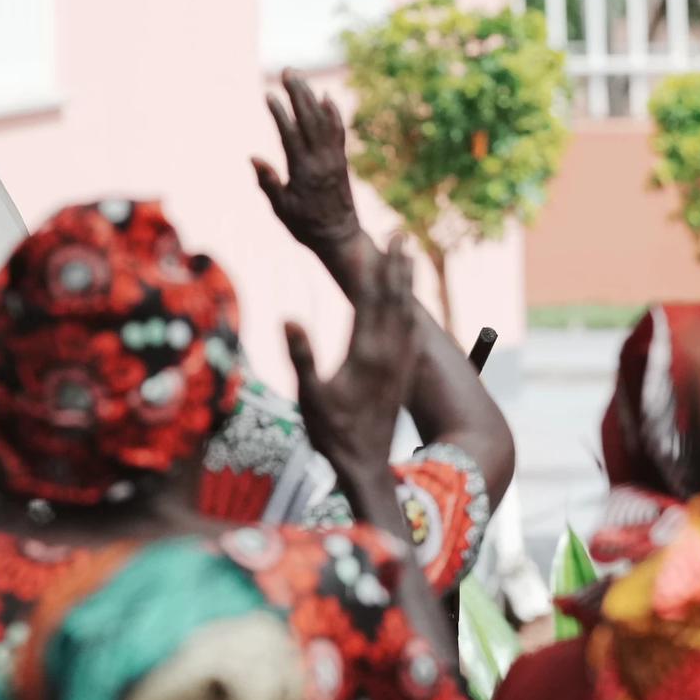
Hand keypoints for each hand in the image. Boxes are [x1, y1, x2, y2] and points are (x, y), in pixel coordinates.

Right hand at [252, 68, 362, 252]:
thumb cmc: (305, 226)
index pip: (290, 134)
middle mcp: (321, 160)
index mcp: (304, 171)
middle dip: (297, 92)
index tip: (269, 95)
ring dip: (311, 96)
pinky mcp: (342, 160)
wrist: (341, 236)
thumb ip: (269, 183)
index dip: (280, 113)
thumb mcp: (281, 210)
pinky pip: (338, 130)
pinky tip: (325, 97)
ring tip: (299, 77)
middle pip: (309, 118)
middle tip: (287, 71)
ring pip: (324, 119)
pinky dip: (332, 111)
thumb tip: (254, 158)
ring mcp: (334, 158)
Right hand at [285, 239, 419, 494]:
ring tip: (410, 258)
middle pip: (395, 299)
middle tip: (401, 234)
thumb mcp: (309, 396)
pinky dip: (410, 311)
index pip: (370, 300)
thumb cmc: (331, 433)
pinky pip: (411, 334)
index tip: (371, 242)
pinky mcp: (402, 374)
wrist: (365, 465)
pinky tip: (410, 305)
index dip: (369, 269)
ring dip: (407, 283)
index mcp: (365, 353)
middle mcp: (388, 353)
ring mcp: (399, 363)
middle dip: (397, 265)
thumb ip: (301, 356)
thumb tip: (288, 318)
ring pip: (407, 313)